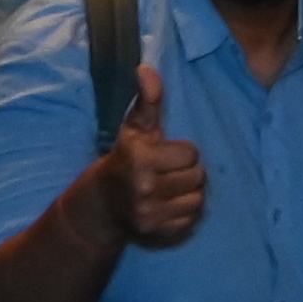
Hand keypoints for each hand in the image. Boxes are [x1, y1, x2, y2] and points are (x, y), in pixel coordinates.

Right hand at [89, 56, 207, 249]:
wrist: (103, 203)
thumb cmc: (126, 157)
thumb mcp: (135, 127)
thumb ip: (148, 98)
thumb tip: (147, 68)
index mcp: (140, 159)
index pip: (191, 154)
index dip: (181, 152)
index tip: (164, 154)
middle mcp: (145, 188)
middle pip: (198, 177)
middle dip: (187, 172)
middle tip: (168, 172)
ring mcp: (151, 214)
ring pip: (199, 199)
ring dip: (189, 192)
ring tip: (170, 187)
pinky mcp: (157, 233)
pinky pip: (192, 219)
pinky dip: (185, 212)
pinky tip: (168, 204)